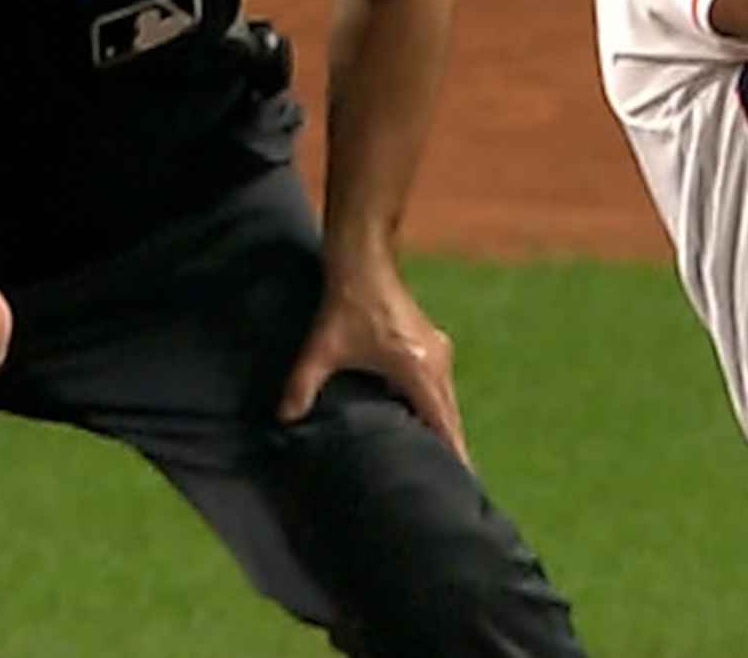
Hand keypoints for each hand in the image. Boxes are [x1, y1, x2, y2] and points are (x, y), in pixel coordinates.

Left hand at [278, 261, 470, 465]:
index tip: (463, 483)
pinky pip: (440, 386)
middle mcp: (437, 362)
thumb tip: (283, 419)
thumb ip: (301, 385)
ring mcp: (438, 351)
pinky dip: (437, 408)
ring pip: (447, 401)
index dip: (453, 455)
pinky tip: (426, 424)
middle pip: (451, 417)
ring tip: (444, 463)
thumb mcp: (321, 348)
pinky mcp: (431, 344)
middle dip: (452, 449)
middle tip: (455, 486)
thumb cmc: (346, 303)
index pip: (444, 423)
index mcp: (418, 370)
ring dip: (444, 428)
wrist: (364, 260)